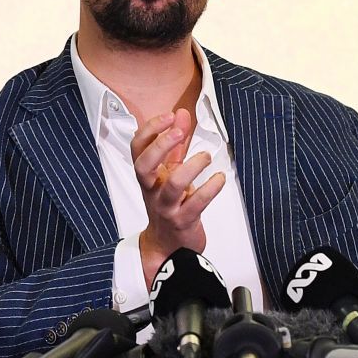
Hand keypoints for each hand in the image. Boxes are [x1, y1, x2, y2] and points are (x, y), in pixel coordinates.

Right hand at [132, 108, 226, 288]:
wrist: (168, 244)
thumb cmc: (169, 203)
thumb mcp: (170, 171)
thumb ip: (176, 143)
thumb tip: (180, 113)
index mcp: (148, 175)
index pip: (137, 148)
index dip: (150, 129)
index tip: (168, 116)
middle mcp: (153, 190)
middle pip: (144, 165)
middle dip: (160, 145)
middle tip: (179, 132)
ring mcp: (167, 206)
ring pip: (173, 185)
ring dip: (192, 166)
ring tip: (206, 157)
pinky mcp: (184, 221)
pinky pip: (197, 203)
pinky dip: (211, 188)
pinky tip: (220, 178)